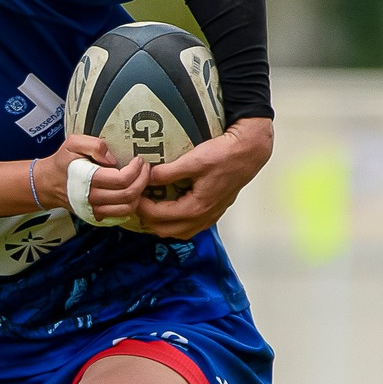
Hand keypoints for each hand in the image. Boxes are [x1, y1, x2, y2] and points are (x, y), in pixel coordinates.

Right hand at [38, 135, 148, 223]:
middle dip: (142, 180)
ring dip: (139, 194)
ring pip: (127, 208)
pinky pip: (120, 216)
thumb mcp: (73, 143)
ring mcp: (93, 211)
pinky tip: (130, 192)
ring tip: (139, 180)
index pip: (122, 179)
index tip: (138, 160)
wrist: (46, 184)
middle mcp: (91, 199)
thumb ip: (94, 145)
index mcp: (87, 179)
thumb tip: (112, 159)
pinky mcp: (96, 217)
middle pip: (128, 195)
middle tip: (144, 168)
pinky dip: (131, 205)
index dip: (136, 169)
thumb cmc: (62, 162)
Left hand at [135, 117, 274, 239]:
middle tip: (138, 202)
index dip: (141, 207)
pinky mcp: (214, 211)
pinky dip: (175, 221)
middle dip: (147, 219)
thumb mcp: (194, 161)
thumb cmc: (224, 155)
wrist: (250, 152)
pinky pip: (189, 226)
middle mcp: (204, 217)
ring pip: (178, 231)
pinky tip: (169, 206)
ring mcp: (210, 216)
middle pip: (165, 230)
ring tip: (150, 205)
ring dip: (161, 222)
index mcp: (196, 207)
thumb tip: (147, 177)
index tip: (132, 195)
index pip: (158, 217)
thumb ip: (168, 172)